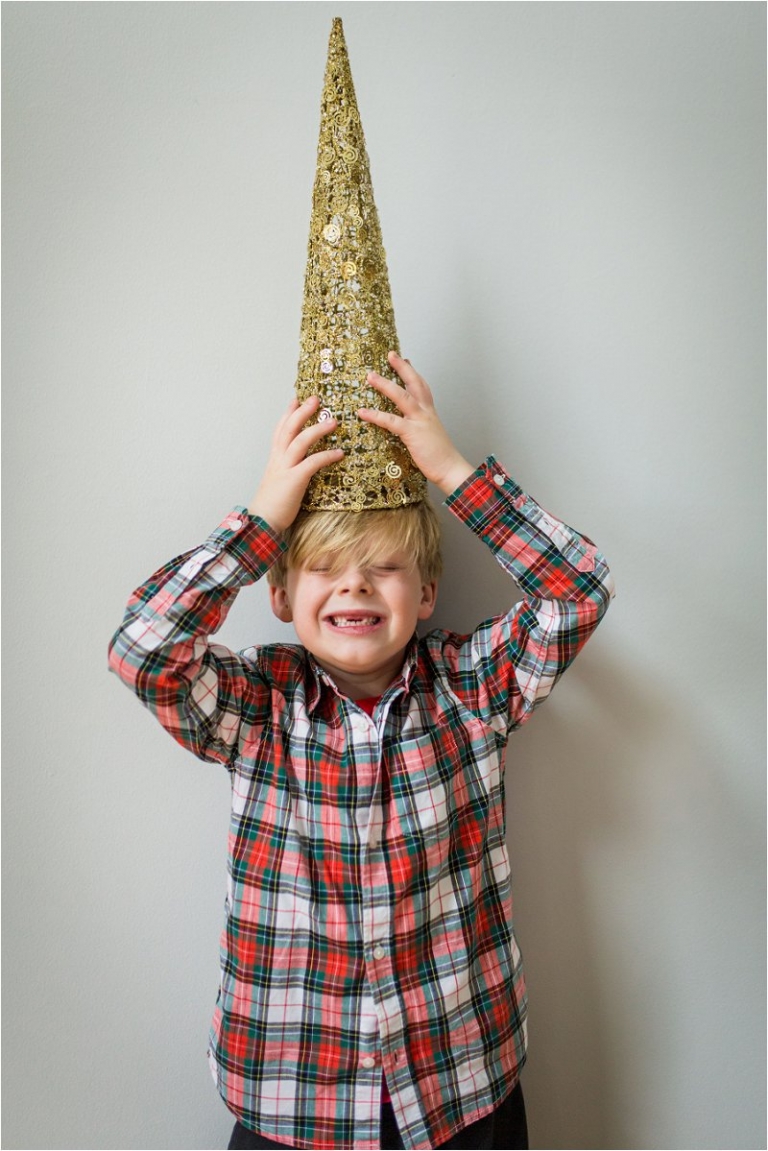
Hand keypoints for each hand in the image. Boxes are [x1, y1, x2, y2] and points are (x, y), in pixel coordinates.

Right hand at [247, 396, 342, 531]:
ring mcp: (285, 468)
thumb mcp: (279, 482)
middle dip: (302, 412)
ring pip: (300, 441)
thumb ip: (288, 470)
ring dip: (317, 429)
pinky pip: (312, 463)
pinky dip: (326, 456)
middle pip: (289, 428)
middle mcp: (278, 459)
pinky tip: (340, 453)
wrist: (262, 522)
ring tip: (333, 421)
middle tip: (315, 398)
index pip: (280, 430)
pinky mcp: (294, 480)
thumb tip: (302, 466)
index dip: (288, 413)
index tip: (296, 399)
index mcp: (275, 459)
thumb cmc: (273, 505)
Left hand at [357, 352, 472, 494]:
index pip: (422, 386)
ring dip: (384, 385)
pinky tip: (363, 412)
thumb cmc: (439, 456)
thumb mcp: (429, 435)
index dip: (412, 372)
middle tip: (390, 355)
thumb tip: (406, 424)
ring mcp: (419, 421)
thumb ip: (419, 426)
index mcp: (429, 412)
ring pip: (401, 396)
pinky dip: (376, 415)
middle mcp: (426, 412)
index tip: (405, 360)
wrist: (451, 468)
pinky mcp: (412, 433)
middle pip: (414, 383)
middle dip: (402, 368)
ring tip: (370, 376)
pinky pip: (391, 421)